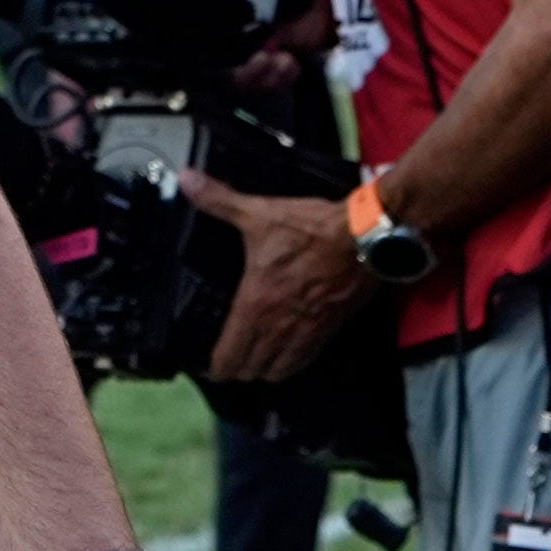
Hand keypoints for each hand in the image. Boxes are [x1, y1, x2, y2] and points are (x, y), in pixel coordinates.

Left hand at [179, 171, 373, 382]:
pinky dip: (291, 365)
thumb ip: (220, 200)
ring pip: (277, 371)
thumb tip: (187, 179)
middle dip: (236, 370)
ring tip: (253, 363)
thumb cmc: (311, 229)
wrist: (364, 238)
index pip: (229, 355)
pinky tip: (285, 357)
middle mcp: (277, 326)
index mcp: (255, 303)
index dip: (215, 366)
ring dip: (262, 370)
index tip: (208, 364)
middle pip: (250, 369)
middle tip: (227, 362)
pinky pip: (304, 361)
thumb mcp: (260, 213)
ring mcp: (305, 332)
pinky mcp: (329, 330)